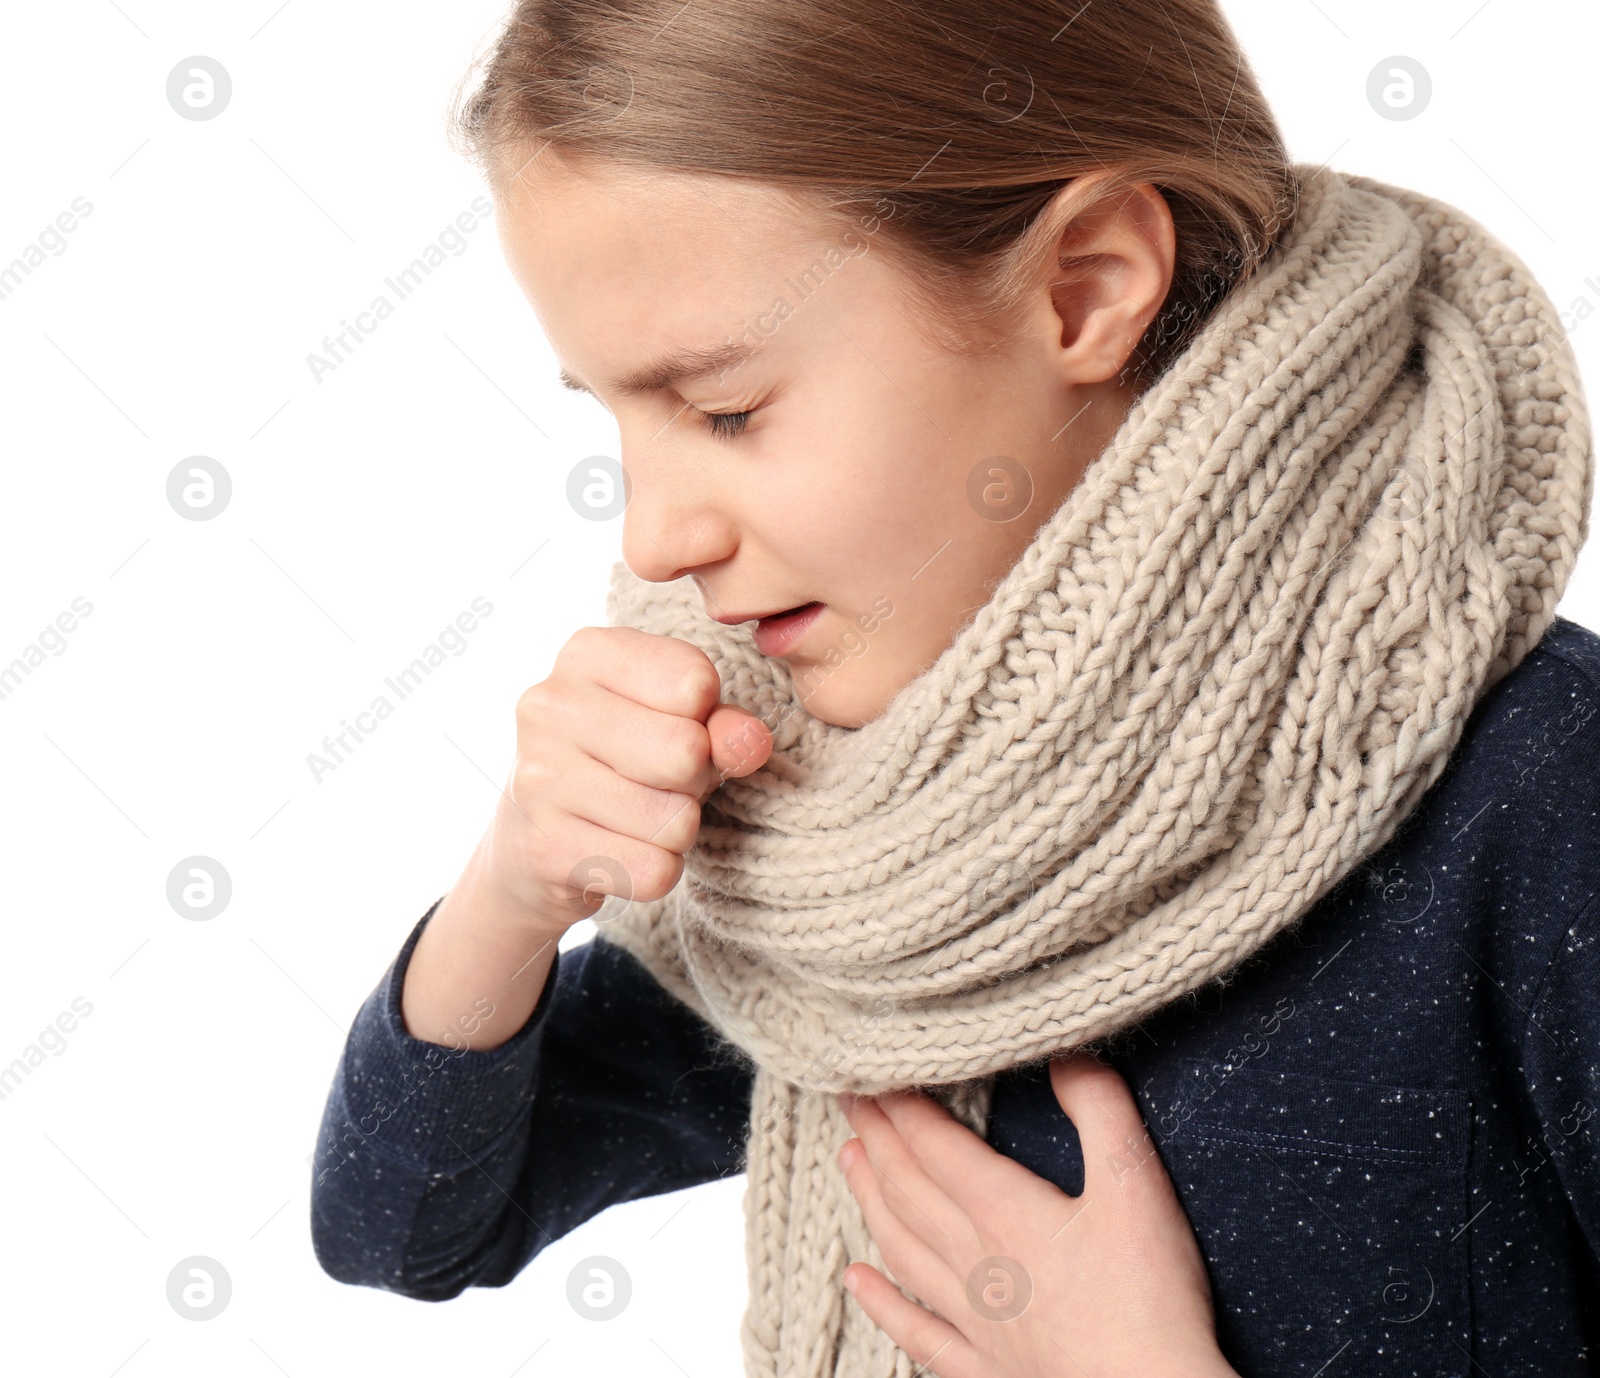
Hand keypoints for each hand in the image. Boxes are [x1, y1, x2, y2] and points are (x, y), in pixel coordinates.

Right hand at [489, 626, 771, 932]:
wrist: (536, 842)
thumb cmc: (624, 763)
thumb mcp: (680, 723)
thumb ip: (723, 723)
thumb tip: (749, 742)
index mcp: (587, 653)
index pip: (694, 682)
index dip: (706, 719)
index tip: (673, 728)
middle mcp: (550, 704)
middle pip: (685, 751)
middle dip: (696, 781)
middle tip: (664, 784)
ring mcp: (537, 777)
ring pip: (675, 821)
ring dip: (678, 831)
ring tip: (642, 818)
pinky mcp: (542, 847)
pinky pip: (653, 871)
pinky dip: (657, 871)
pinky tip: (624, 853)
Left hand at [837, 1053, 1237, 1377]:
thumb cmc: (1148, 1302)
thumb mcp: (1135, 1185)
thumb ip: (1100, 1112)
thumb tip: (1066, 1054)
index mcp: (1005, 1212)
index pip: (935, 1146)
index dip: (900, 1108)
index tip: (870, 1075)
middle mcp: (976, 1261)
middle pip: (909, 1188)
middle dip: (877, 1138)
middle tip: (849, 1101)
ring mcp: (976, 1318)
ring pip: (902, 1247)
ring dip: (870, 1199)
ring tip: (848, 1161)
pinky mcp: (986, 1366)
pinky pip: (918, 1331)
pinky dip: (881, 1303)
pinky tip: (857, 1282)